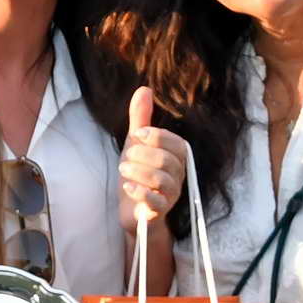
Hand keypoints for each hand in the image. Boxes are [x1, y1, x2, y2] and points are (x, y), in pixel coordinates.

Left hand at [118, 86, 189, 234]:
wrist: (132, 210)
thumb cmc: (138, 174)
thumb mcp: (136, 144)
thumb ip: (141, 119)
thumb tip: (144, 89)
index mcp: (176, 157)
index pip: (177, 143)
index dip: (158, 137)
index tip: (137, 134)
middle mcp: (178, 176)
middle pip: (168, 161)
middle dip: (143, 155)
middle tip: (126, 157)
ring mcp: (171, 195)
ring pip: (163, 180)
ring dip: (139, 172)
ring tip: (123, 171)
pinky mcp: (159, 213)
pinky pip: (157, 203)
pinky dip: (141, 193)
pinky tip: (128, 188)